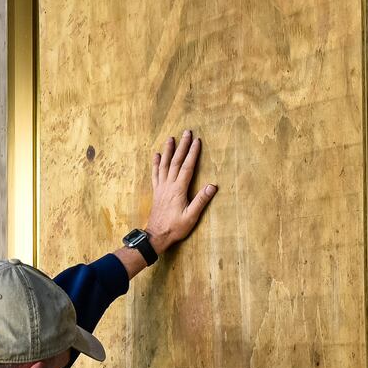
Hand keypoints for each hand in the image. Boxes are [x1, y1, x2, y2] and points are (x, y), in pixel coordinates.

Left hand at [147, 130, 218, 254]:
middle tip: (186, 132)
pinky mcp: (156, 191)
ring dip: (168, 150)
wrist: (156, 235)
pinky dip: (156, 163)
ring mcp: (161, 187)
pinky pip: (155, 174)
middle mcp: (168, 185)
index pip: (187, 167)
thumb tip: (212, 186)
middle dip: (182, 146)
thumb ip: (201, 200)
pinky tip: (157, 155)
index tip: (197, 141)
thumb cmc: (175, 228)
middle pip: (176, 161)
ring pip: (164, 164)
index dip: (192, 153)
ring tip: (170, 138)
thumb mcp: (191, 216)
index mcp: (178, 189)